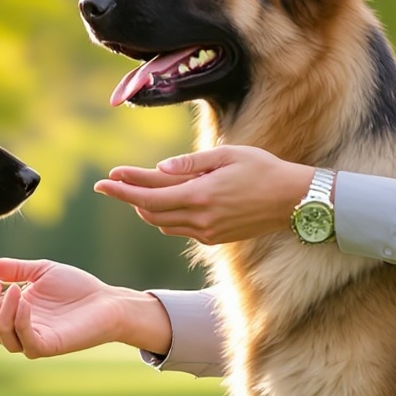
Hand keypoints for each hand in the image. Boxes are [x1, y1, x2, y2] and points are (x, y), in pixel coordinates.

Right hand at [0, 258, 171, 356]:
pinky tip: (22, 299)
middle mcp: (17, 329)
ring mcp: (30, 340)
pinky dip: (17, 319)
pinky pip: (22, 340)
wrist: (108, 301)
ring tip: (4, 288)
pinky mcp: (47, 346)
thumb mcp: (40, 271)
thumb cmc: (77, 288)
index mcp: (12, 312)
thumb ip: (15, 269)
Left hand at [94, 146, 314, 244]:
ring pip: (162, 223)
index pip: (149, 194)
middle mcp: (200, 218)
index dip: (123, 188)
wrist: (292, 201)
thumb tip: (160, 168)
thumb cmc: (262, 169)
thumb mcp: (226, 155)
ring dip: (146, 207)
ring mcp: (207, 232)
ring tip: (136, 190)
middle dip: (128, 196)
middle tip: (112, 183)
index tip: (104, 180)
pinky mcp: (214, 240)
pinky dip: (166, 217)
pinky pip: (179, 230)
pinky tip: (166, 203)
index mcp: (200, 195)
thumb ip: (191, 163)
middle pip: (150, 211)